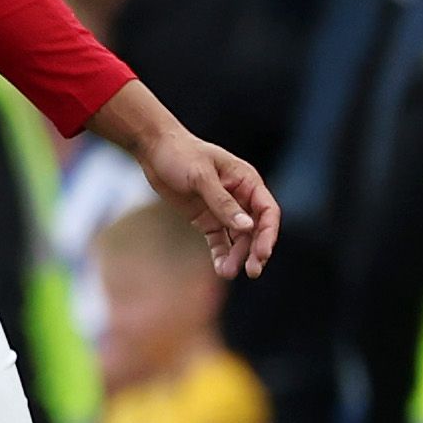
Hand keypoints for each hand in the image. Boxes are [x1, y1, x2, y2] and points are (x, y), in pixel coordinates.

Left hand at [130, 121, 279, 278]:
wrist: (154, 149)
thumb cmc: (180, 154)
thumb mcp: (200, 176)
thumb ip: (222, 202)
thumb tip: (247, 227)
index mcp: (247, 182)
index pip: (267, 211)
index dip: (268, 233)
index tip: (262, 253)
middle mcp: (240, 197)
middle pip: (255, 229)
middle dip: (255, 250)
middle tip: (253, 271)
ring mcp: (223, 210)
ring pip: (238, 238)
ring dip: (237, 256)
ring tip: (228, 273)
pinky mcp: (207, 219)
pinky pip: (219, 241)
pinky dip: (221, 254)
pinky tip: (221, 269)